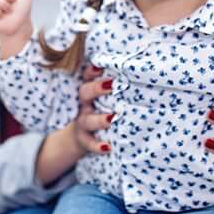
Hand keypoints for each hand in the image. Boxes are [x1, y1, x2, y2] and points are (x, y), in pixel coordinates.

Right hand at [34, 64, 113, 183]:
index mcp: (87, 93)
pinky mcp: (84, 140)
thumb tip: (136, 74)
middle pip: (84, 94)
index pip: (86, 78)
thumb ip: (110, 88)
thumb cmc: (97, 112)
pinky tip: (107, 147)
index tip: (100, 66)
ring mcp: (82, 123)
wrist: (77, 139)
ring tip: (112, 118)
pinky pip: (89, 143)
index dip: (91, 71)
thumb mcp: (99, 99)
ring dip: (99, 119)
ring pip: (87, 120)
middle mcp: (83, 106)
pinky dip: (97, 145)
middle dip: (96, 88)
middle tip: (111, 85)